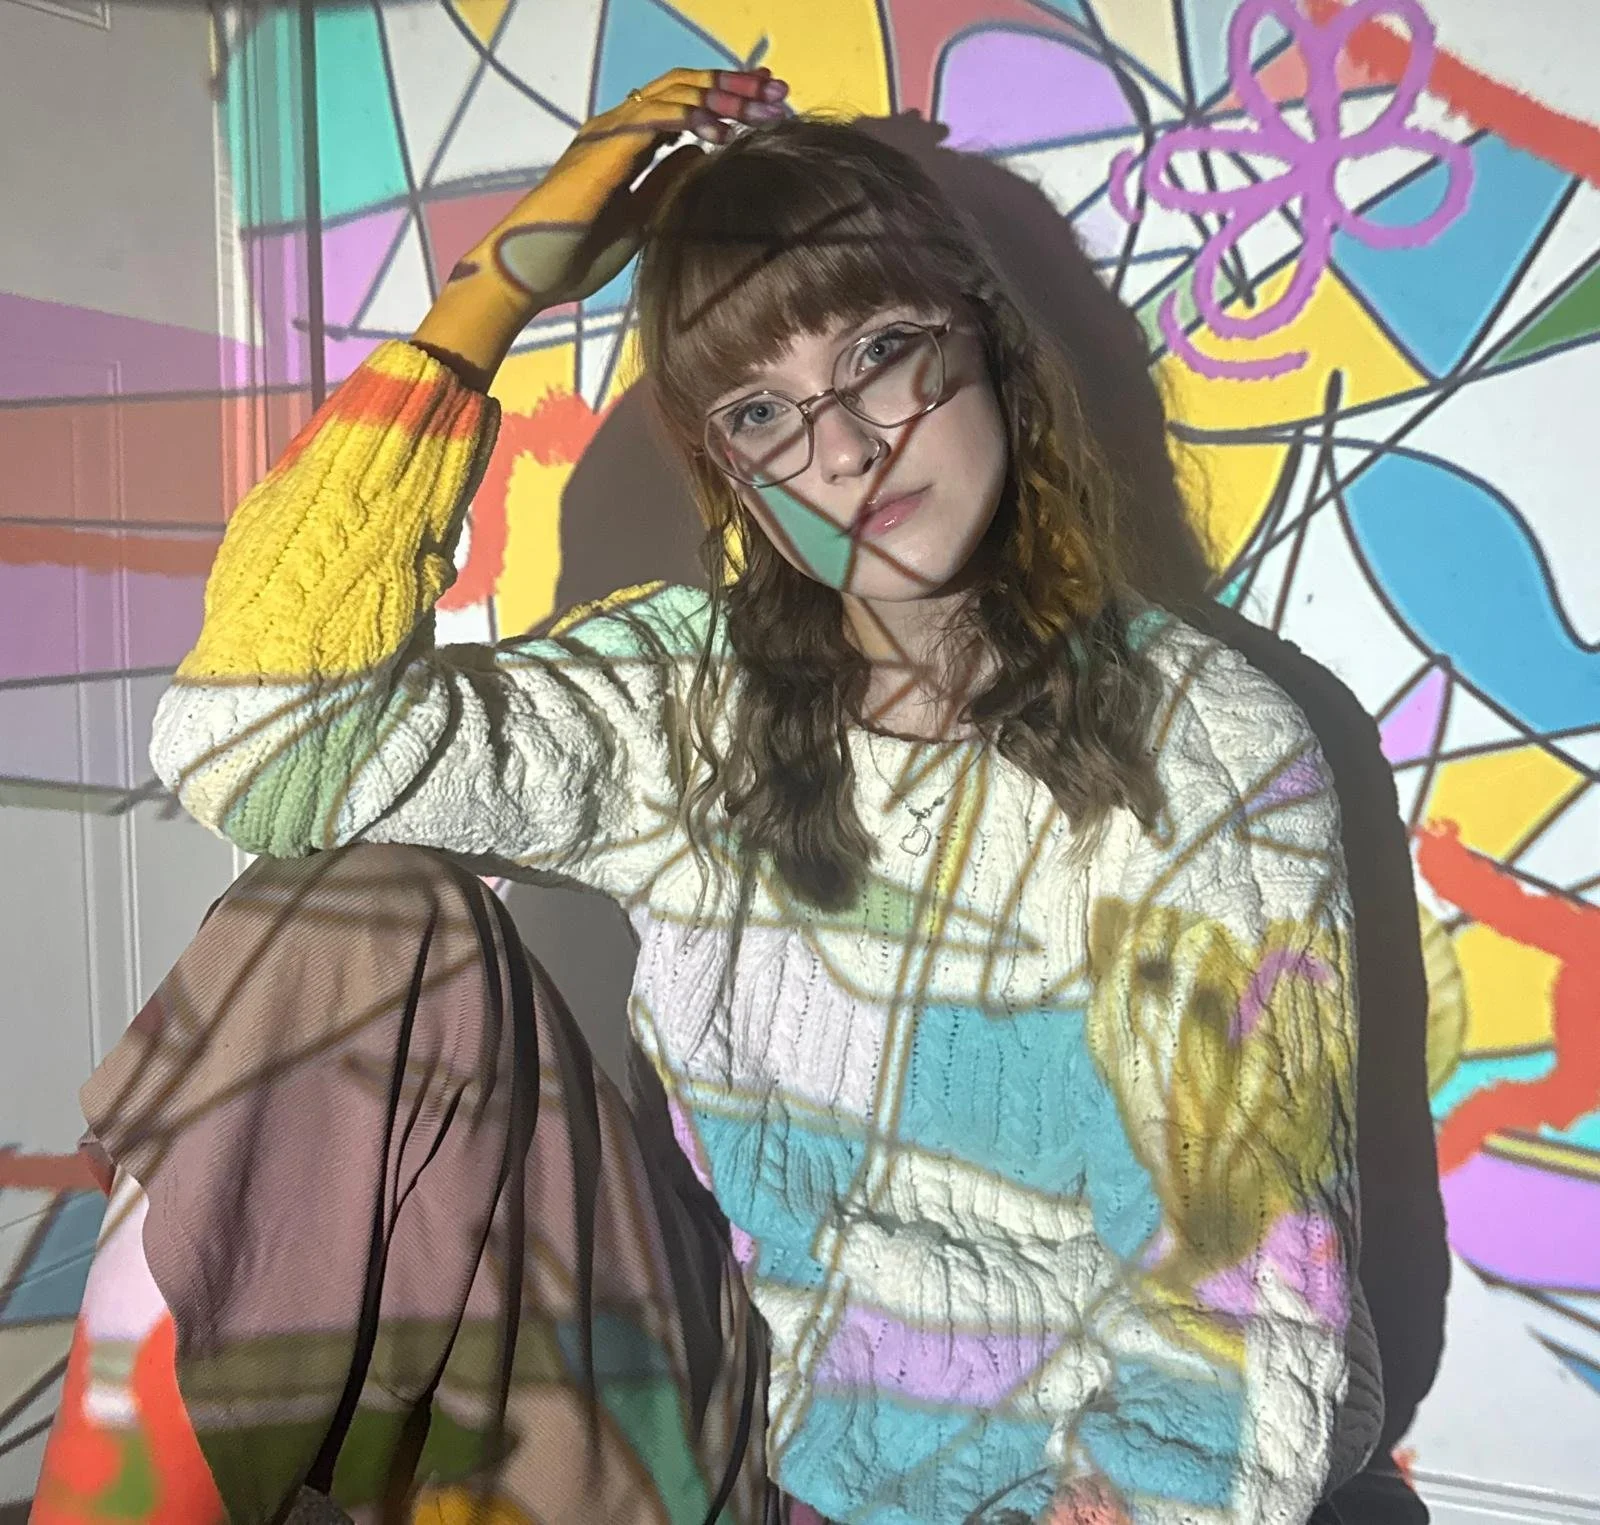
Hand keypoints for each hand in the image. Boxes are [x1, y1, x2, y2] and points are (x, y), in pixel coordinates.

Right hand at [411, 67, 787, 390]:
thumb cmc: (580, 254)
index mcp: (628, 142)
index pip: (685, 103)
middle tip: (779, 92)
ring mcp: (610, 133)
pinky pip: (653, 117)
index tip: (769, 104)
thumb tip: (702, 154)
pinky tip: (721, 131)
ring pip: (675, 93)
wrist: (533, 271)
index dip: (728, 98)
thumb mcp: (643, 218)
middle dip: (736, 86)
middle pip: (686, 87)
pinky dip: (690, 117)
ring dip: (723, 96)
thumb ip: (669, 183)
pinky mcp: (605, 149)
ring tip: (762, 108)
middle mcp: (619, 127)